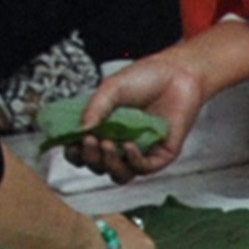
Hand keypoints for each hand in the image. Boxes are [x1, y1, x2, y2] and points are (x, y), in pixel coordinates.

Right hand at [76, 51, 208, 180]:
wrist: (178, 73)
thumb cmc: (144, 79)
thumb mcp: (112, 88)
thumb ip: (96, 108)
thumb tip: (80, 130)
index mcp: (103, 130)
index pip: (82, 152)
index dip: (74, 153)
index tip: (70, 143)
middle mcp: (120, 144)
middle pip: (98, 166)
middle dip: (90, 157)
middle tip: (90, 140)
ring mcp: (140, 152)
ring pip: (119, 175)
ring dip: (109, 164)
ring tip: (108, 145)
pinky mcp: (160, 155)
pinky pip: (143, 169)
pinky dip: (133, 161)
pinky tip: (130, 146)